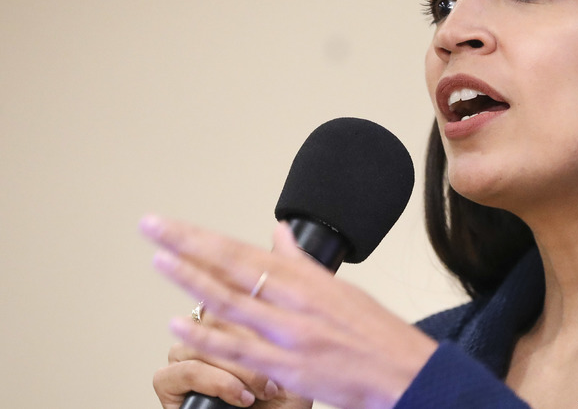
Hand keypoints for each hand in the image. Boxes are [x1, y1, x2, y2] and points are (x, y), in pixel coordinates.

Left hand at [141, 216, 437, 408]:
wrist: (406, 372)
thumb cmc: (377, 333)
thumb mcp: (340, 288)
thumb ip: (301, 262)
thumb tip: (278, 233)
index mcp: (308, 279)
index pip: (244, 250)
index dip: (203, 236)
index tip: (172, 224)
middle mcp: (297, 300)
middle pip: (233, 265)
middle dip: (188, 244)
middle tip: (152, 226)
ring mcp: (291, 333)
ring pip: (232, 301)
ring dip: (191, 280)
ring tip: (159, 260)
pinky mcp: (290, 367)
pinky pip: (239, 349)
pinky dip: (207, 336)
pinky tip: (179, 324)